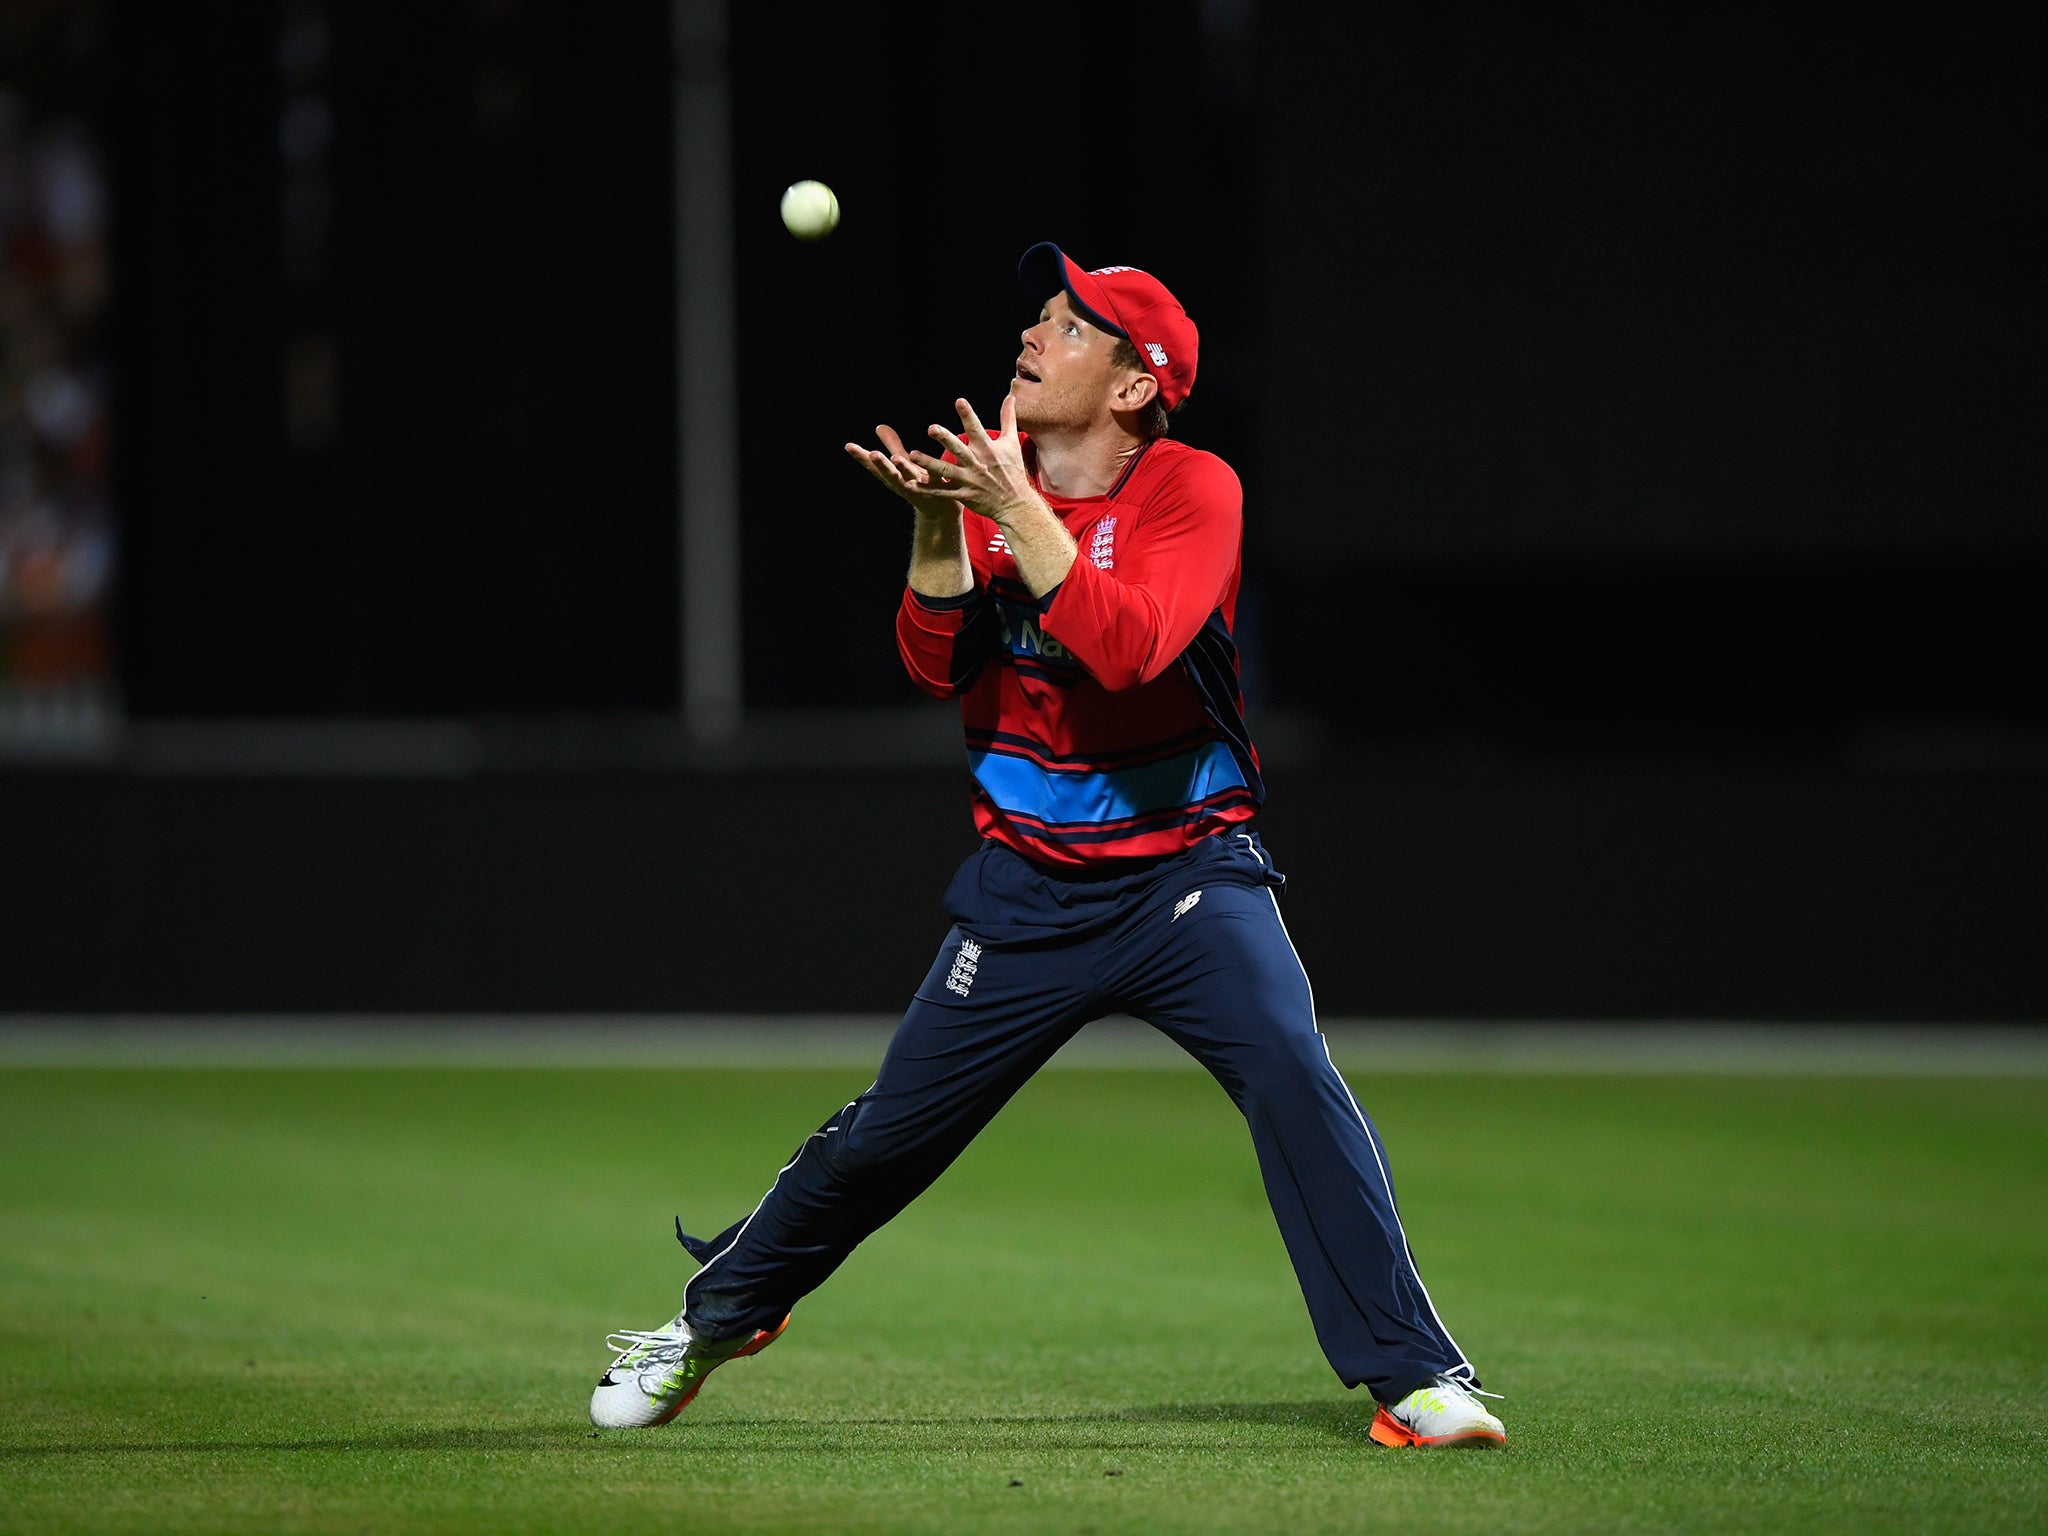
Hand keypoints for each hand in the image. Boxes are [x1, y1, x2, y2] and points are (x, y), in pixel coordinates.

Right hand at [844, 423, 958, 519]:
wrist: (942, 513)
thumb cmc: (921, 485)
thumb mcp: (905, 465)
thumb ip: (893, 446)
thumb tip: (879, 426)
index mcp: (895, 477)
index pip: (875, 467)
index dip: (862, 458)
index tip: (849, 446)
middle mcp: (904, 484)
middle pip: (890, 475)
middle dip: (881, 465)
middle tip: (871, 454)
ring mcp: (921, 488)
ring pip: (910, 479)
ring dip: (902, 470)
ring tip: (895, 459)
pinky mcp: (940, 488)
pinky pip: (935, 480)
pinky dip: (931, 475)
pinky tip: (928, 468)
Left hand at [902, 395, 1040, 526]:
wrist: (1015, 503)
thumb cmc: (1012, 470)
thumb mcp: (1012, 443)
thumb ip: (1008, 418)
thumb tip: (1010, 396)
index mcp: (988, 448)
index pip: (976, 428)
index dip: (968, 415)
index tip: (959, 401)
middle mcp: (977, 463)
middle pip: (958, 449)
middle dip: (945, 438)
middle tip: (931, 428)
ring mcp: (969, 480)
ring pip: (946, 471)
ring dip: (929, 463)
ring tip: (912, 455)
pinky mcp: (964, 495)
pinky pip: (942, 492)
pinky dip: (927, 489)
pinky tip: (911, 483)